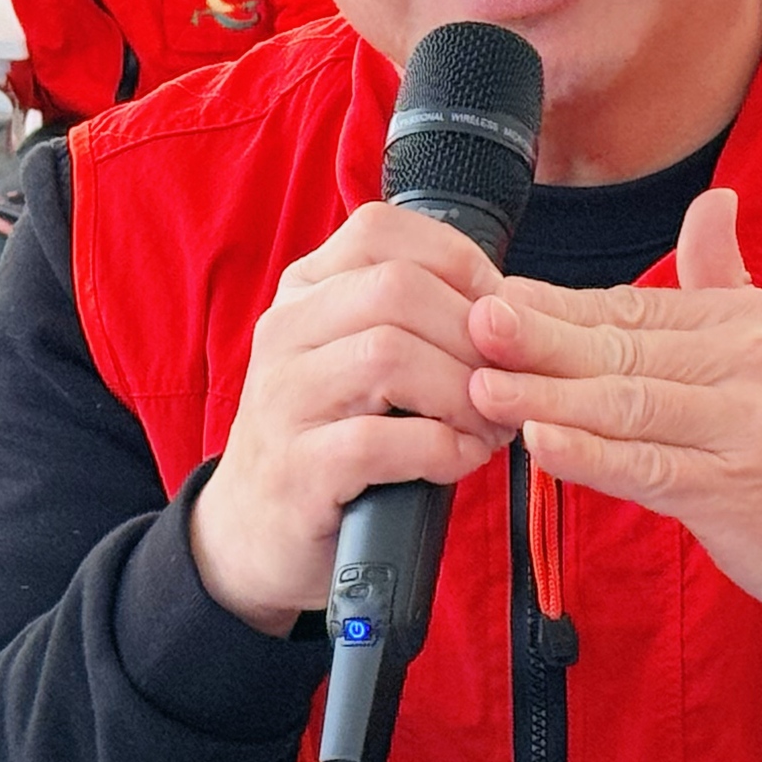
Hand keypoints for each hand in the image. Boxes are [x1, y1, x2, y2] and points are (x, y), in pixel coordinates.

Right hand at [188, 204, 516, 635]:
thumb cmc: (331, 434)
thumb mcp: (358, 357)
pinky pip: (380, 440)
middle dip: (472, 334)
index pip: (379, 230)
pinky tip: (460, 459)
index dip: (455, 260)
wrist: (255, 531)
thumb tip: (505, 307)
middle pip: (396, 289)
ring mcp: (283, 400)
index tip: (496, 308)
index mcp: (305, 292)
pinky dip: (441, 448)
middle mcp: (284, 332)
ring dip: (463, 393)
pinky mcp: (296, 469)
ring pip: (389, 355)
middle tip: (507, 380)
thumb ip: (413, 317)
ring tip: (489, 425)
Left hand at [466, 189, 761, 625]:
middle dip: (538, 337)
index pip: (630, 306)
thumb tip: (711, 201)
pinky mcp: (738, 491)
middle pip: (621, 347)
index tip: (487, 298)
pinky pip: (652, 469)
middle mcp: (747, 362)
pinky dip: (593, 456)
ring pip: (627, 405)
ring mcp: (745, 426)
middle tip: (469, 322)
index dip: (554, 307)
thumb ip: (725, 278)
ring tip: (482, 384)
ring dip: (548, 395)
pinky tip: (543, 444)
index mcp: (743, 322)